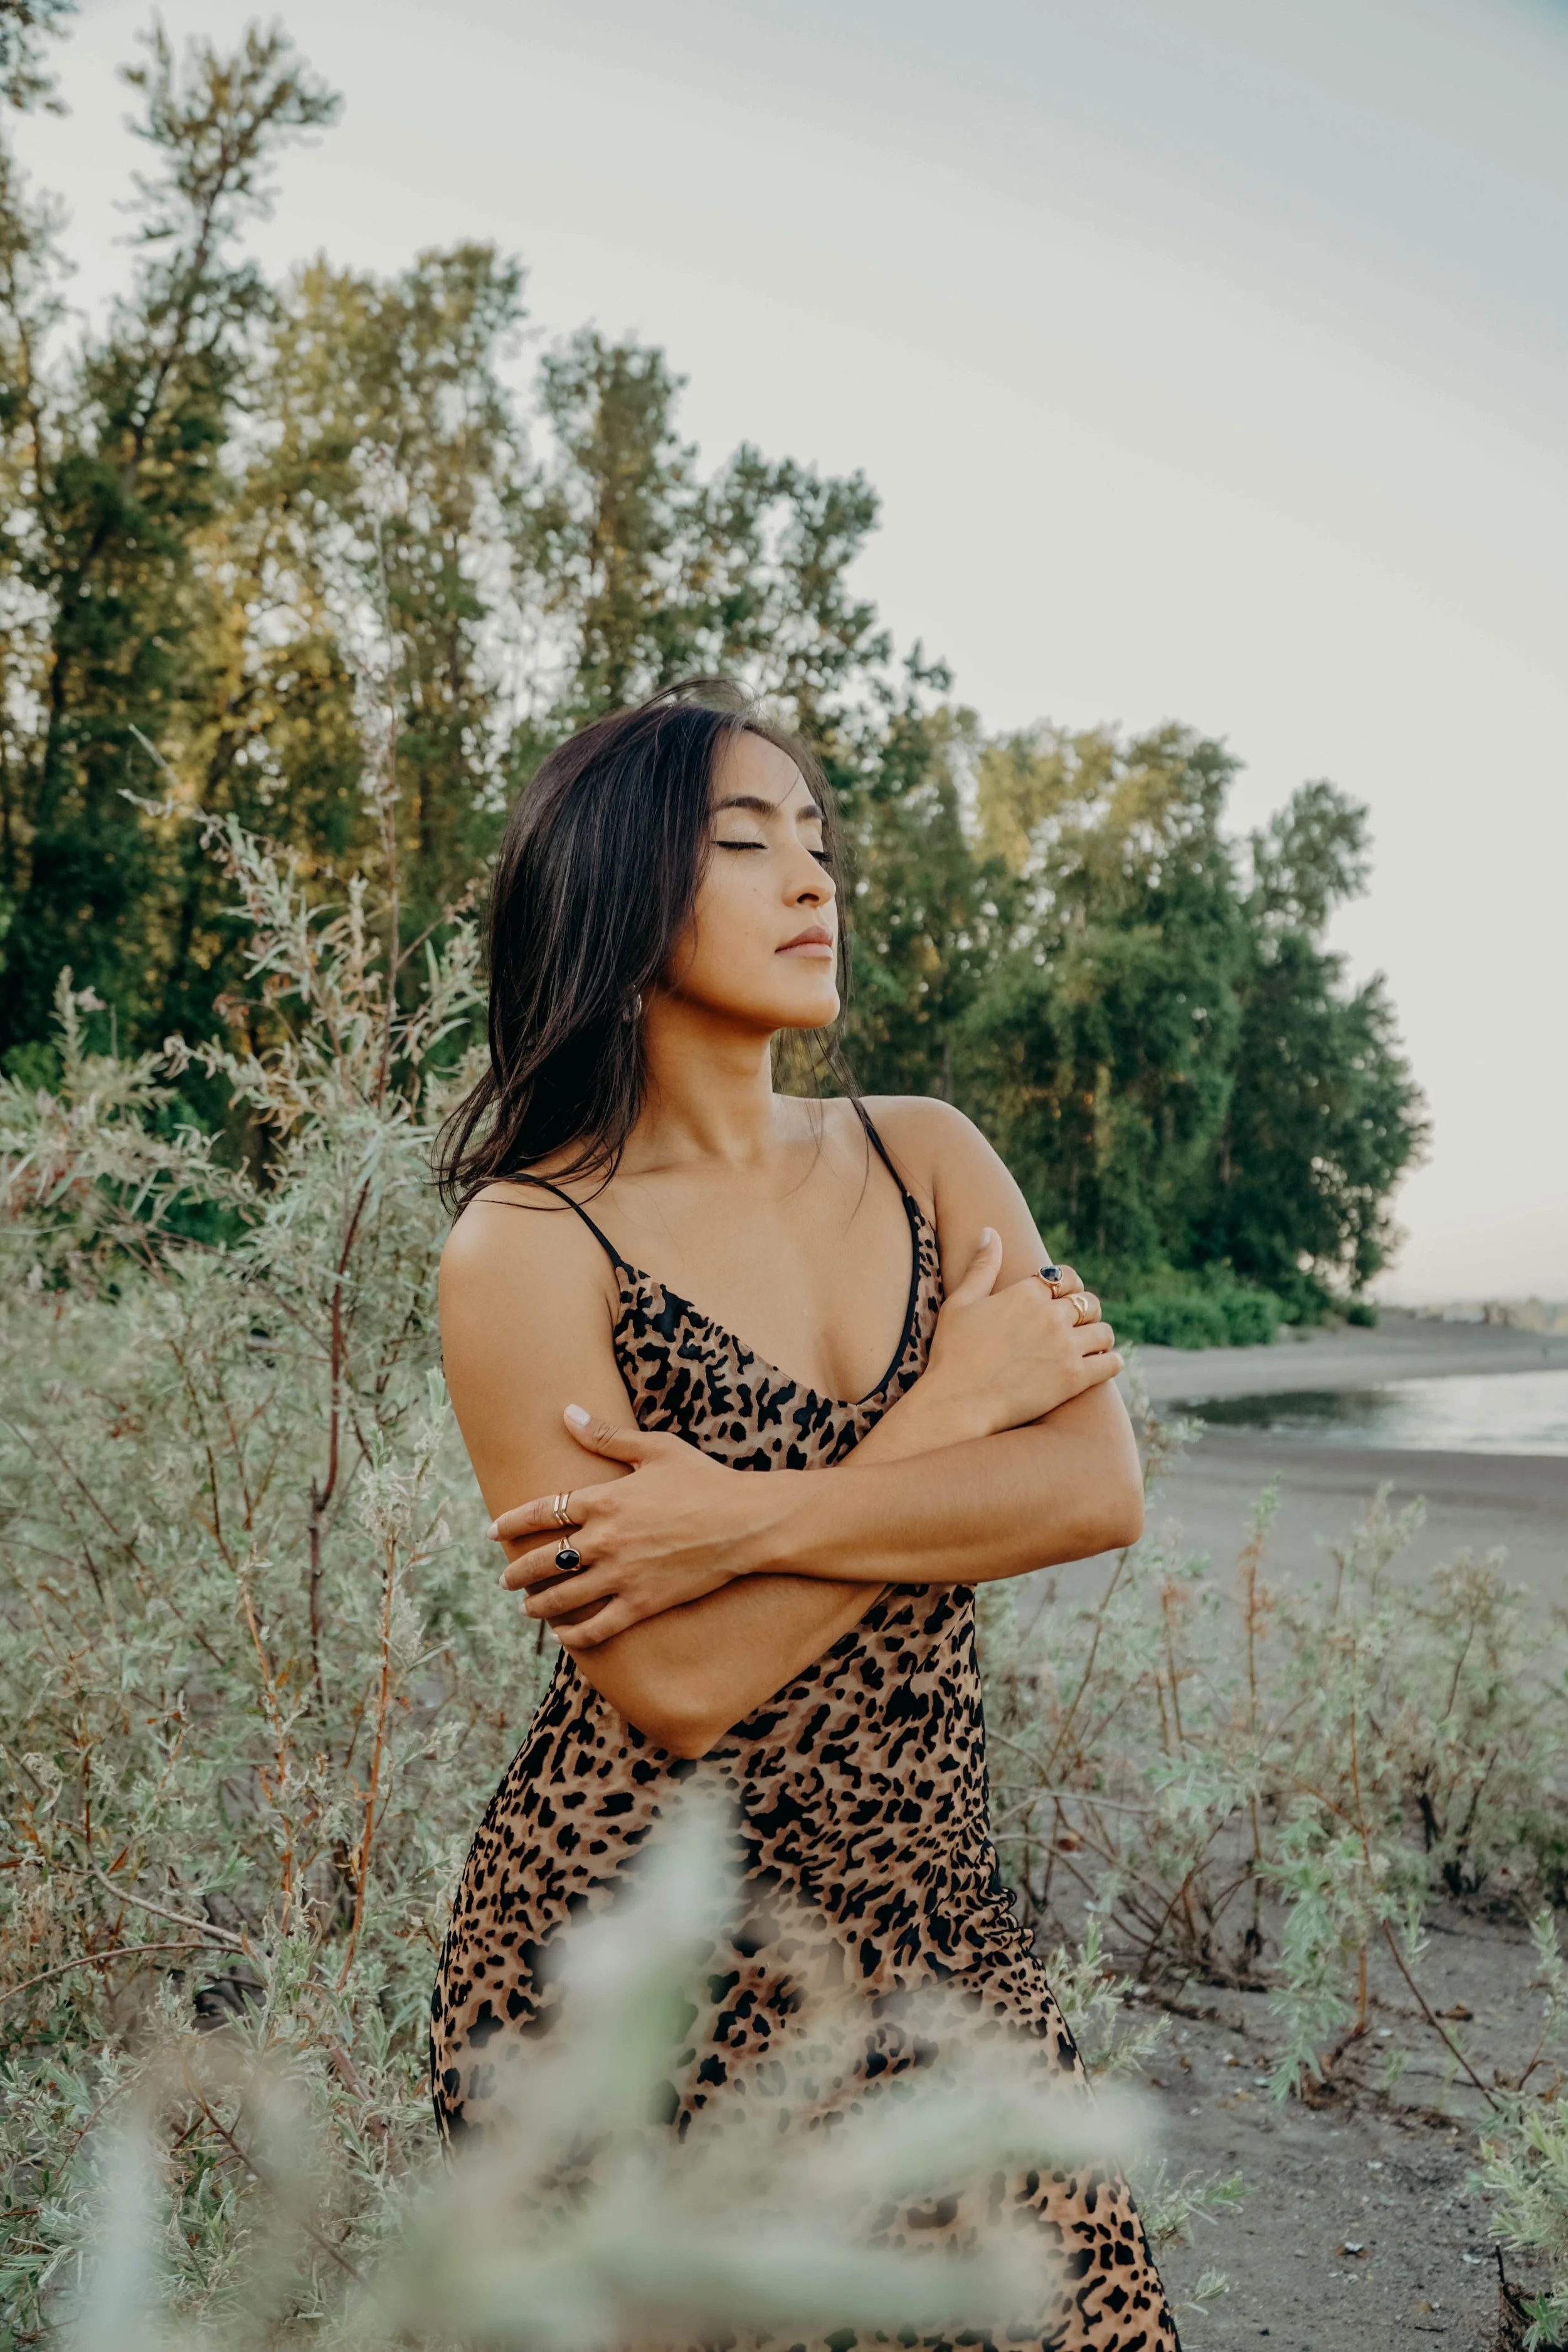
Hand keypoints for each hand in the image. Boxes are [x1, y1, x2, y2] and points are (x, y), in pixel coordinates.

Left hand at [488, 1406, 794, 1649]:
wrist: (746, 1522)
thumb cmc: (704, 1479)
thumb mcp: (655, 1448)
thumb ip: (607, 1435)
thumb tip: (567, 1412)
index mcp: (604, 1499)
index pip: (542, 1511)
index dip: (512, 1522)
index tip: (493, 1530)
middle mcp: (604, 1539)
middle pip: (544, 1559)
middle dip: (517, 1571)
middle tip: (504, 1579)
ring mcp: (622, 1574)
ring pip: (563, 1597)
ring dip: (538, 1605)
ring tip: (526, 1608)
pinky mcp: (642, 1602)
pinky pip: (598, 1626)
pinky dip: (576, 1634)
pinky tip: (565, 1635)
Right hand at [918, 1235, 1121, 1442]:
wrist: (956, 1402)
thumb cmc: (952, 1353)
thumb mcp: (960, 1303)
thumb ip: (981, 1266)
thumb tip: (990, 1232)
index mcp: (1025, 1294)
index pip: (1066, 1277)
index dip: (1069, 1285)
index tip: (1064, 1296)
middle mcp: (1050, 1315)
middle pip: (1088, 1302)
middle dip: (1084, 1311)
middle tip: (1077, 1324)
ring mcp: (1065, 1347)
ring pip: (1103, 1331)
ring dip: (1098, 1336)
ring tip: (1090, 1345)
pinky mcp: (1074, 1378)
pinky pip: (1110, 1362)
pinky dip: (1111, 1361)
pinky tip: (1104, 1364)